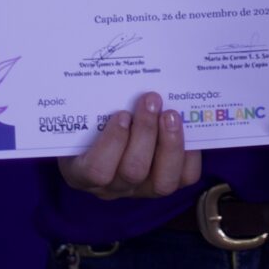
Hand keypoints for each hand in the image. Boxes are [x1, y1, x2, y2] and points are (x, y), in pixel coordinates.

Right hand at [60, 93, 200, 200]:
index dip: (113, 143)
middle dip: (146, 132)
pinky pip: (185, 177)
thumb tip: (102, 78)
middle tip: (151, 100)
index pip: (97, 170)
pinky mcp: (166, 183)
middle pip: (133, 171)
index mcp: (82, 173)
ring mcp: (141, 190)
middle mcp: (113, 187)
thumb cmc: (85, 128)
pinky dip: (190, 153)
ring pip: (162, 181)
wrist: (100, 142)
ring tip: (171, 114)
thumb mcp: (78, 120)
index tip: (121, 114)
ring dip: (170, 143)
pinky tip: (187, 128)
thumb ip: (86, 107)